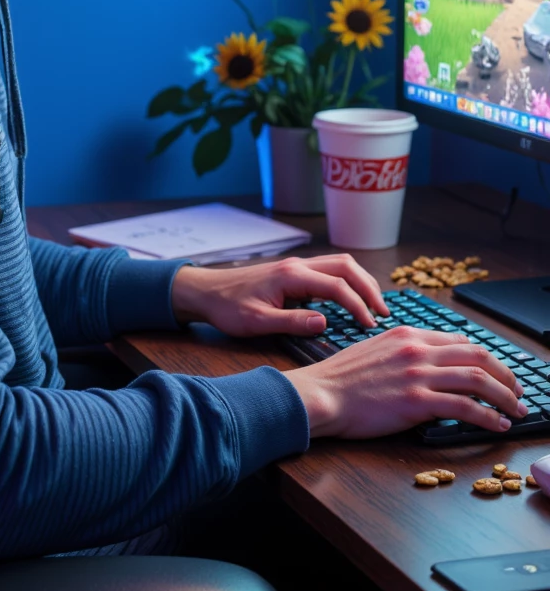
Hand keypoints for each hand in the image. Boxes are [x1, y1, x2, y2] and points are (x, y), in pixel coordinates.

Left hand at [170, 254, 388, 336]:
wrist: (205, 291)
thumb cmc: (227, 307)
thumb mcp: (257, 322)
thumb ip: (291, 322)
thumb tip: (325, 322)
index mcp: (291, 275)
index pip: (337, 286)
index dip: (358, 305)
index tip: (371, 326)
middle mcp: (298, 265)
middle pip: (346, 266)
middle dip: (368, 287)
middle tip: (384, 313)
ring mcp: (296, 267)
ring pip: (339, 265)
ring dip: (360, 281)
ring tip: (374, 306)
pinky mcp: (294, 273)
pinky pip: (329, 271)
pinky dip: (347, 281)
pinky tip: (351, 300)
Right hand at [285, 327, 526, 437]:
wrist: (320, 394)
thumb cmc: (340, 379)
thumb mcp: (373, 350)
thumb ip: (401, 352)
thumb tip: (425, 365)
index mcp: (406, 334)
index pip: (458, 341)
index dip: (484, 358)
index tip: (495, 372)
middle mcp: (416, 349)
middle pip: (478, 355)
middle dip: (505, 375)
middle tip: (517, 392)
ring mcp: (418, 374)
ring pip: (478, 379)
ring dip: (505, 397)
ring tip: (516, 410)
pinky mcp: (416, 402)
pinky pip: (465, 407)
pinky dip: (487, 416)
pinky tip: (496, 424)